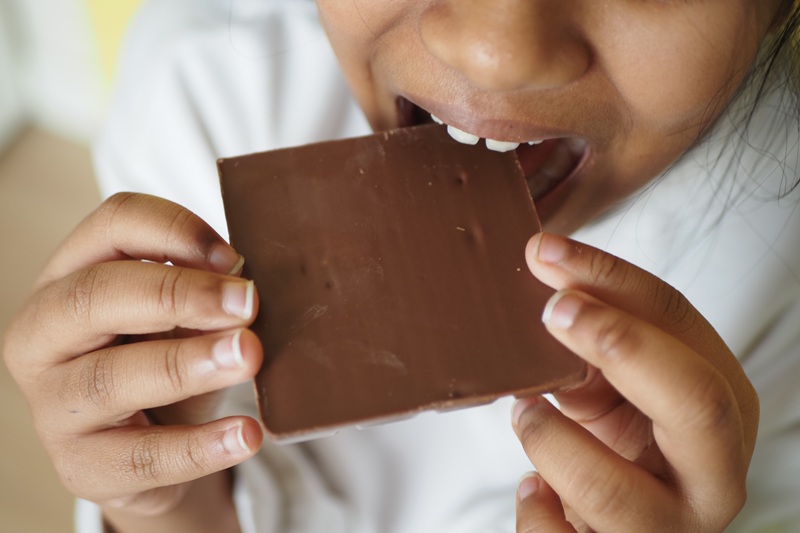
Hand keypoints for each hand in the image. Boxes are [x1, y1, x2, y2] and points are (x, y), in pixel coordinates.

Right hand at [3, 193, 263, 530]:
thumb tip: (243, 285)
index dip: (173, 229)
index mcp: (69, 277)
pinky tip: (247, 434)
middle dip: (178, 294)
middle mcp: (43, 335)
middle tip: (247, 303)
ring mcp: (54, 405)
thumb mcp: (180, 319)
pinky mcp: (83, 466)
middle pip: (96, 295)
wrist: (146, 455)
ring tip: (249, 356)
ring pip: (112, 377)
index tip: (233, 257)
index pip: (111, 226)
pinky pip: (141, 457)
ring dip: (188, 363)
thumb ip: (203, 295)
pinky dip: (200, 446)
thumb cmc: (162, 362)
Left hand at [513, 232, 758, 532]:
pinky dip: (536, 510)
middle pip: (695, 402)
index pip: (679, 324)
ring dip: (552, 441)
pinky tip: (532, 486)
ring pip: (615, 492)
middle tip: (554, 311)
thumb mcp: (620, 390)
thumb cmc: (624, 447)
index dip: (612, 281)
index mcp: (723, 408)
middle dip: (620, 345)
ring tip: (525, 413)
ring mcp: (670, 528)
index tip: (548, 255)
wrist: (626, 524)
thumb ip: (597, 342)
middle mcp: (712, 474)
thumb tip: (547, 273)